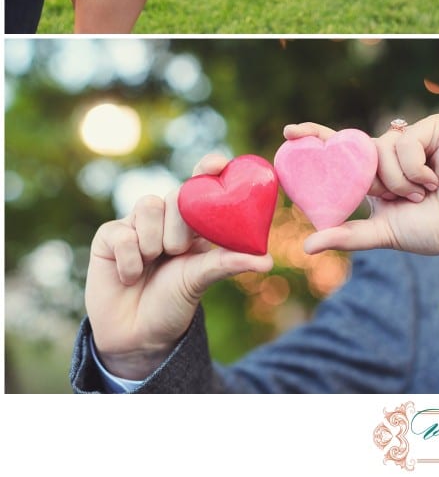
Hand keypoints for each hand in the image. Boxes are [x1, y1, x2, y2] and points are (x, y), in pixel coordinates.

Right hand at [84, 155, 272, 379]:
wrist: (138, 335)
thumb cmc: (174, 302)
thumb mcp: (203, 279)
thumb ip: (229, 263)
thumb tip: (267, 261)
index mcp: (194, 223)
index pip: (200, 183)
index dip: (207, 168)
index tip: (217, 165)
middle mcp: (165, 218)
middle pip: (176, 195)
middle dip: (179, 227)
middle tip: (175, 252)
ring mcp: (136, 224)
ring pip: (148, 206)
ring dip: (153, 242)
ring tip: (153, 263)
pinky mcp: (108, 237)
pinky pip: (122, 233)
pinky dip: (130, 260)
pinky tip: (131, 277)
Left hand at [294, 115, 438, 257]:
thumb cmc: (434, 228)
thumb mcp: (384, 233)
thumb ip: (348, 235)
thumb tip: (306, 246)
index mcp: (376, 175)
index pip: (340, 153)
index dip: (315, 138)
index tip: (288, 132)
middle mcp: (391, 152)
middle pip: (359, 149)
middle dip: (372, 176)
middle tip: (390, 195)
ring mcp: (412, 138)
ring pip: (382, 149)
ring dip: (400, 180)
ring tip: (423, 194)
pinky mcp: (433, 127)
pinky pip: (406, 141)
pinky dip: (416, 167)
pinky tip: (435, 179)